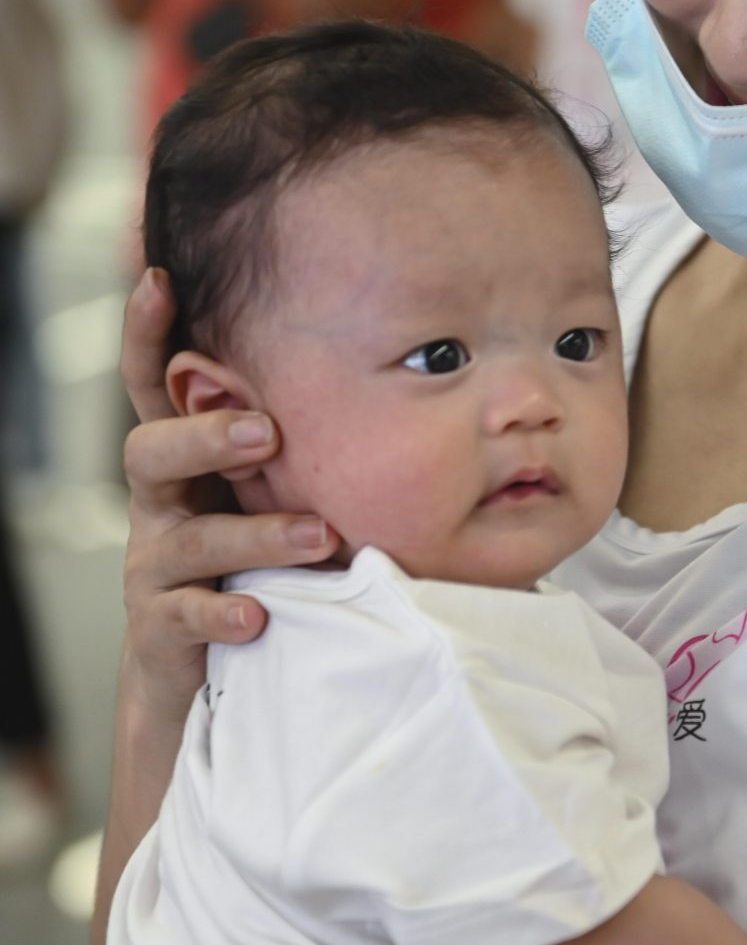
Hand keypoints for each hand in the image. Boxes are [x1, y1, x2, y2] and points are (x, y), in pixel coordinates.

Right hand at [118, 269, 338, 719]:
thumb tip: (401, 364)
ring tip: (317, 537)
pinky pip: (184, 615)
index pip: (157, 386)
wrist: (210, 666)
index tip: (160, 279)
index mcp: (190, 459)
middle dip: (205, 435)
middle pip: (150, 451)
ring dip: (254, 534)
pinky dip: (223, 612)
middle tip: (266, 431)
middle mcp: (165, 502)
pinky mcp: (163, 626)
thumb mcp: (279, 487)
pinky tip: (260, 614)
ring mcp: (157, 564)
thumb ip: (308, 439)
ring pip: (187, 538)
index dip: (148, 334)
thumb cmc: (263, 554)